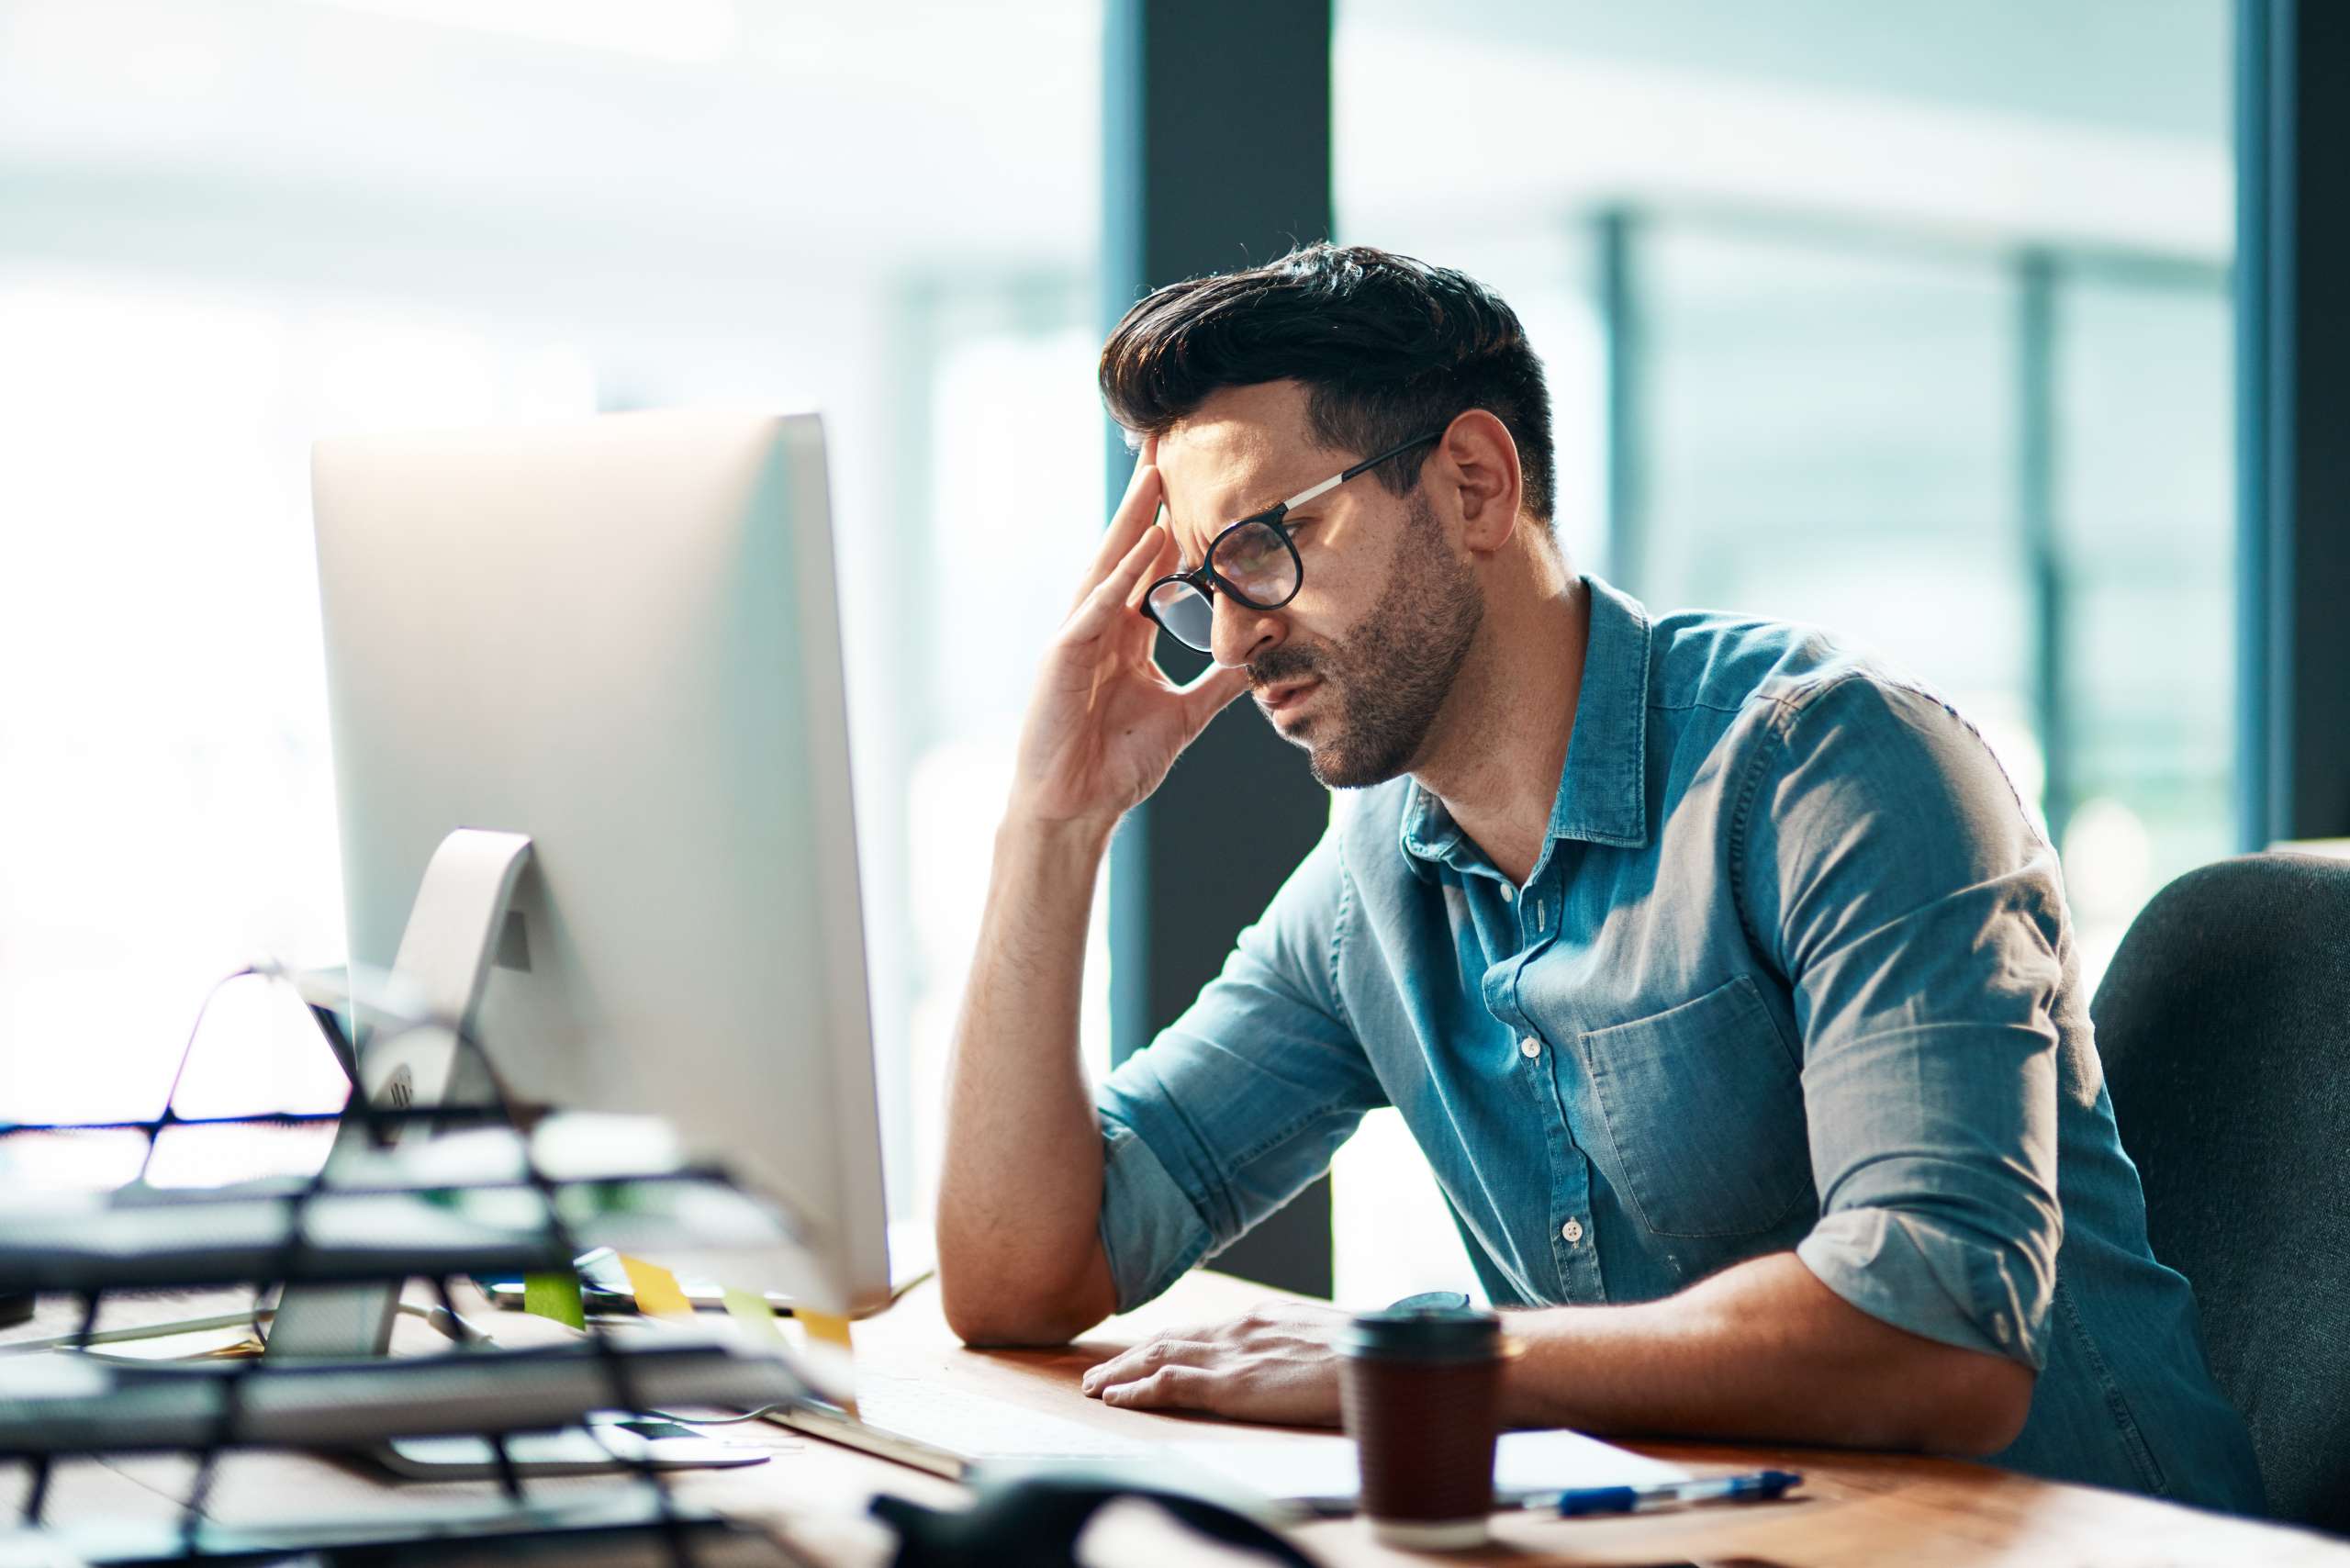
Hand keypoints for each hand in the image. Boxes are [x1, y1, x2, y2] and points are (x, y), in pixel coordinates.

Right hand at [1006, 438, 1251, 832]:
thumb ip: (1217, 685)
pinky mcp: (1063, 658)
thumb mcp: (1184, 715)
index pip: (1151, 566)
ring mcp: (1077, 637)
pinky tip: (1146, 541)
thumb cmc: (1116, 764)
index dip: (1171, 522)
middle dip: (1146, 498)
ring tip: (1156, 471)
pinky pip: (1097, 606)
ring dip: (1133, 518)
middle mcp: (1099, 625)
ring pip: (1110, 566)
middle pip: (1127, 550)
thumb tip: (1259, 659)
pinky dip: (1122, 573)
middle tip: (1166, 443)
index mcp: (1124, 635)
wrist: (1076, 808)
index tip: (1195, 478)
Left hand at [1078, 1300, 1348, 1425]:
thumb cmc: (1364, 1356)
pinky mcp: (1234, 1384)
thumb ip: (1294, 1348)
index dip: (1162, 1344)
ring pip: (1159, 1357)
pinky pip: (1171, 1384)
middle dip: (1129, 1357)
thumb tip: (1289, 1361)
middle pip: (1169, 1340)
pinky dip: (1138, 1390)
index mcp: (1261, 1319)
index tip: (1139, 1354)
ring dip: (1121, 1372)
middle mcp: (1239, 1329)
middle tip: (1097, 1373)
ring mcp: (1234, 1354)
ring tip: (1093, 1387)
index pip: (1198, 1330)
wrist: (1380, 1355)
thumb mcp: (1322, 1342)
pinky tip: (1116, 1399)